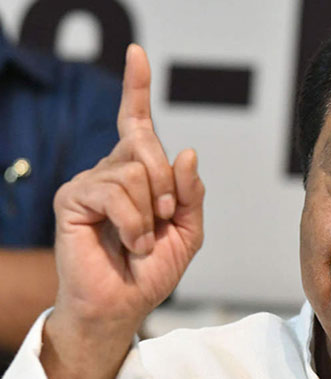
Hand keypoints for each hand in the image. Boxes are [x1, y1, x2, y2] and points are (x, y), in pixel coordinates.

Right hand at [51, 44, 204, 336]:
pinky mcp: (72, 198)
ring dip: (150, 213)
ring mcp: (90, 182)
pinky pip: (114, 191)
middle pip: (146, 143)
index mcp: (139, 174)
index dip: (137, 89)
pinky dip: (133, 222)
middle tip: (165, 217)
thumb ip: (191, 193)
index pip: (138, 124)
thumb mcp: (188, 230)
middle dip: (166, 184)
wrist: (125, 304)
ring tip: (143, 239)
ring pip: (134, 172)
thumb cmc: (152, 269)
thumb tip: (187, 152)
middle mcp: (112, 171)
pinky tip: (131, 242)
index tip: (138, 54)